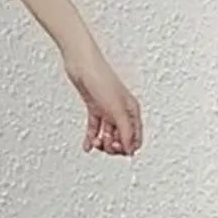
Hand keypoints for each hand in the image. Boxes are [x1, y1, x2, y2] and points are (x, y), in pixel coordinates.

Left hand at [63, 40, 142, 156]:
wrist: (82, 67)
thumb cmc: (101, 80)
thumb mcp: (116, 109)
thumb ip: (124, 129)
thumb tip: (129, 148)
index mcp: (132, 110)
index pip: (135, 136)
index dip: (128, 147)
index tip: (118, 150)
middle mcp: (121, 111)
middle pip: (121, 138)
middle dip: (113, 145)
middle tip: (105, 145)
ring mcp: (107, 111)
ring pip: (108, 135)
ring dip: (102, 143)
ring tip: (94, 143)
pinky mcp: (94, 109)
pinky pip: (94, 129)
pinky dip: (91, 138)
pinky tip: (87, 146)